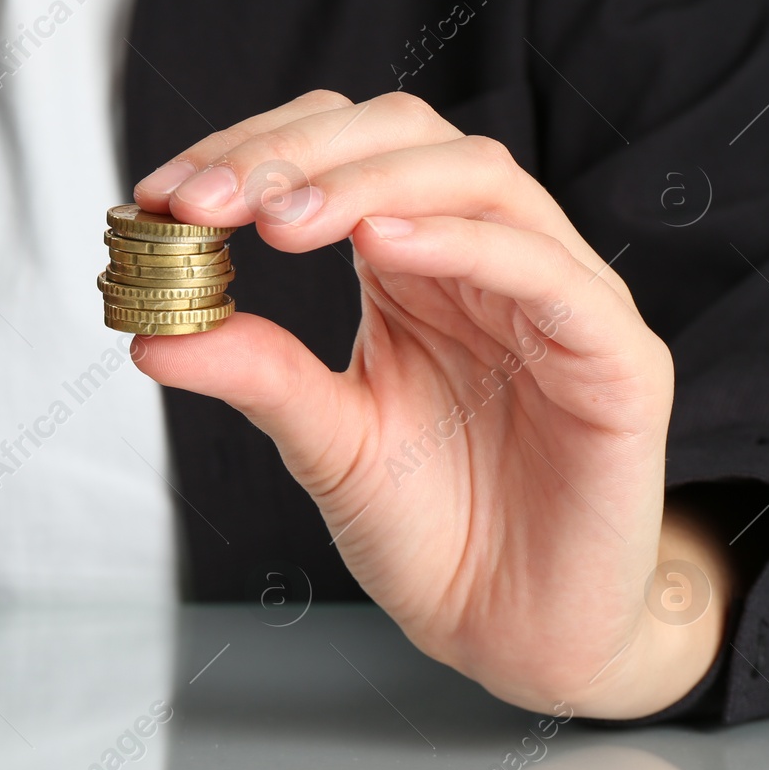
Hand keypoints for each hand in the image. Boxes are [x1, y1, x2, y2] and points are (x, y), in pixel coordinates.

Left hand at [132, 90, 728, 717]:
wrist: (513, 634)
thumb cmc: (433, 530)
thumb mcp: (326, 442)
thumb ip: (258, 376)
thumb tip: (150, 336)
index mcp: (413, 264)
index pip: (337, 155)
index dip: (252, 154)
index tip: (166, 196)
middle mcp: (485, 258)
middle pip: (404, 136)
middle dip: (297, 155)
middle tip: (211, 200)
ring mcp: (558, 298)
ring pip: (479, 179)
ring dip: (369, 183)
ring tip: (279, 219)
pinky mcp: (618, 358)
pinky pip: (551, 274)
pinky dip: (465, 243)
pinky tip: (383, 243)